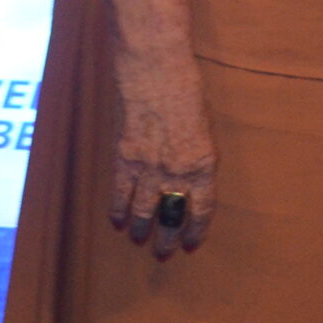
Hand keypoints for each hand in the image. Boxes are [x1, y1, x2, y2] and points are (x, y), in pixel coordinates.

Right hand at [111, 47, 217, 257]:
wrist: (156, 70)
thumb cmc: (187, 90)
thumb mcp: (205, 125)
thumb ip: (198, 154)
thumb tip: (190, 175)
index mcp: (204, 164)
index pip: (202, 210)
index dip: (195, 230)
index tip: (191, 243)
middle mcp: (177, 172)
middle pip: (172, 217)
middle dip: (167, 238)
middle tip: (163, 252)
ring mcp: (149, 167)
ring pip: (143, 211)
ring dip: (141, 229)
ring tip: (139, 239)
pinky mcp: (124, 159)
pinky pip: (120, 194)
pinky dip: (118, 210)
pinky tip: (117, 220)